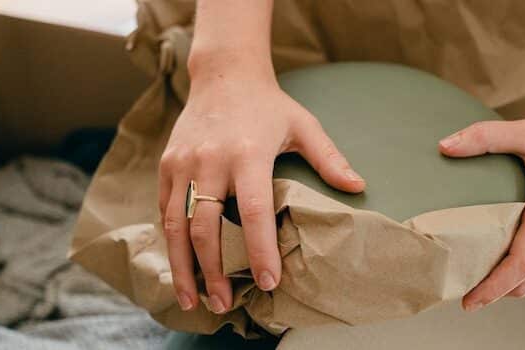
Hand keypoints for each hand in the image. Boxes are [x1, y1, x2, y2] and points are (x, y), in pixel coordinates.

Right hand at [159, 74, 364, 312]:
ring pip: (177, 225)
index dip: (259, 250)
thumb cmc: (269, 106)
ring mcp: (183, 163)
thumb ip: (329, 158)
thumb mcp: (303, 125)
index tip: (268, 283)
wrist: (223, 75)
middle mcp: (211, 160)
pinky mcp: (167, 165)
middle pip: (207, 228)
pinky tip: (182, 268)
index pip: (253, 212)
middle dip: (214, 272)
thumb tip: (359, 187)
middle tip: (224, 304)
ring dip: (184, 267)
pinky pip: (166, 210)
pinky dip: (172, 243)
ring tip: (195, 300)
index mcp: (248, 153)